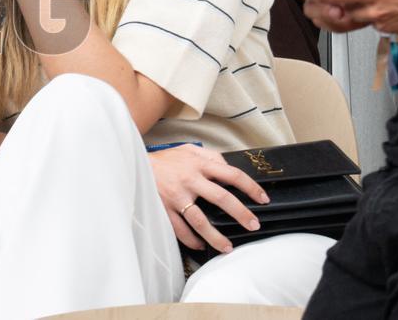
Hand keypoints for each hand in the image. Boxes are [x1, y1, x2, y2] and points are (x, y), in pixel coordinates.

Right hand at [148, 144, 268, 252]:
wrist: (135, 163)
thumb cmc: (165, 159)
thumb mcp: (188, 150)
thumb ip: (210, 156)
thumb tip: (228, 168)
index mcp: (198, 164)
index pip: (231, 174)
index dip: (250, 187)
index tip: (262, 199)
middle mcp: (189, 179)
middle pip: (221, 198)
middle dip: (240, 213)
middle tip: (253, 225)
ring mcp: (176, 196)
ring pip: (200, 220)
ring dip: (216, 236)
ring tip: (227, 247)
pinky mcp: (163, 208)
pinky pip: (179, 229)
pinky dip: (190, 239)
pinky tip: (199, 245)